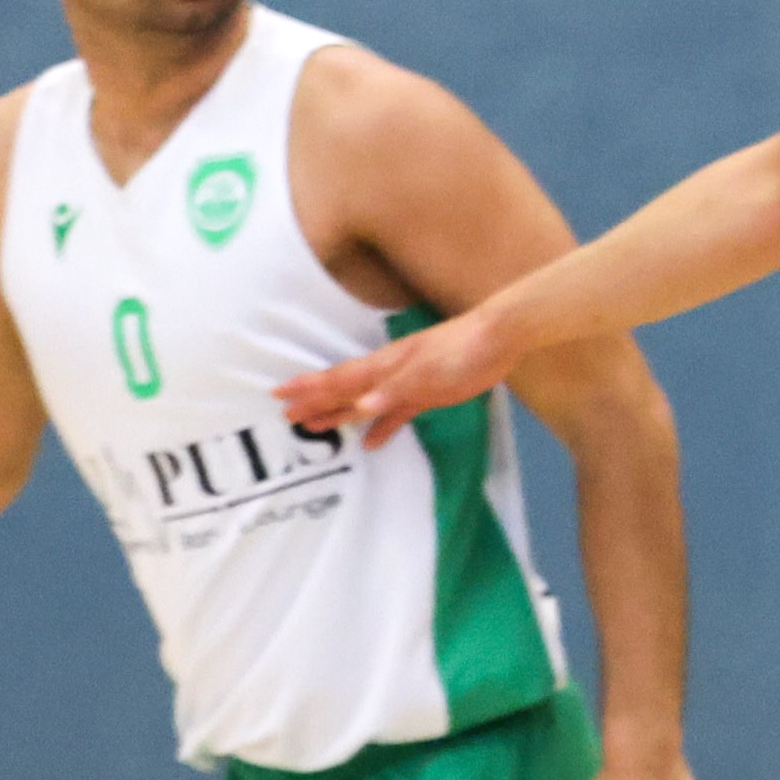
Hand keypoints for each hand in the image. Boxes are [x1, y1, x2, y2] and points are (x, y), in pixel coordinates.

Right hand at [278, 306, 509, 449]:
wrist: (499, 337)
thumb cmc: (462, 351)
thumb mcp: (427, 373)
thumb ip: (393, 390)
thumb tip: (359, 406)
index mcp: (385, 366)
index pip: (339, 380)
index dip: (310, 389)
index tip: (280, 396)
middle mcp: (389, 374)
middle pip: (345, 390)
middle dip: (316, 402)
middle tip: (288, 416)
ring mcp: (408, 383)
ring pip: (366, 402)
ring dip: (342, 414)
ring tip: (317, 427)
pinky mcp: (429, 393)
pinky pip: (397, 413)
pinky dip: (383, 427)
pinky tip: (372, 442)